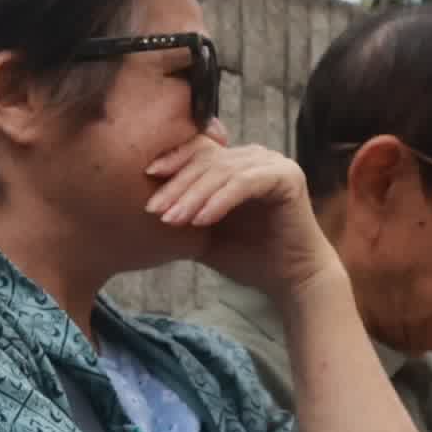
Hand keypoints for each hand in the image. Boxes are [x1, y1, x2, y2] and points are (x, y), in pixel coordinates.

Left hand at [144, 137, 333, 300]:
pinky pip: (245, 183)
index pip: (198, 151)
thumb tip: (142, 206)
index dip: (171, 161)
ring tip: (172, 219)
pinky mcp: (288, 177)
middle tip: (154, 209)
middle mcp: (255, 156)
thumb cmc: (247, 257)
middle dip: (177, 185)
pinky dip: (220, 201)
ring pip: (223, 171)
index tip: (145, 178)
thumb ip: (181, 213)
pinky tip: (201, 220)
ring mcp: (273, 163)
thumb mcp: (203, 232)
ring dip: (194, 196)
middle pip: (206, 160)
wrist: (289, 280)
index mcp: (236, 162)